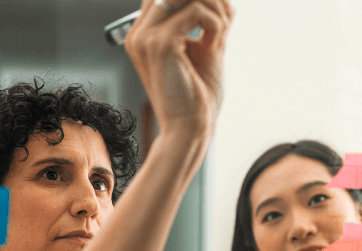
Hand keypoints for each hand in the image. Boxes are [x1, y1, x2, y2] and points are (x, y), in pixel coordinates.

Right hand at [125, 0, 233, 137]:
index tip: (220, 15)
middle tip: (223, 21)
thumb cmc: (197, 96)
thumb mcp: (204, 48)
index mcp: (144, 36)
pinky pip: (196, 10)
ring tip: (219, 34)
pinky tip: (213, 46)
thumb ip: (207, 20)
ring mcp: (145, 38)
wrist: (190, 128)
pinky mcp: (159, 44)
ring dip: (215, 8)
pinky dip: (215, 23)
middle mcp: (138, 34)